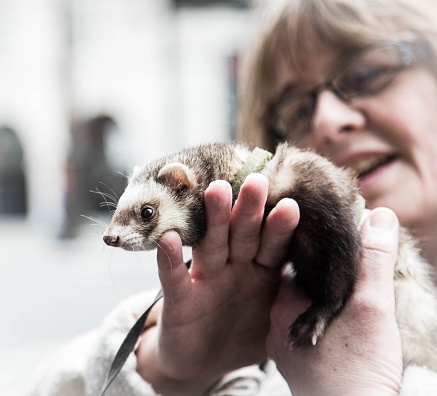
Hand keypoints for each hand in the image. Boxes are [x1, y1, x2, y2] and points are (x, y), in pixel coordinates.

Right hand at [136, 174, 298, 394]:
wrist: (202, 362)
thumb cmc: (243, 334)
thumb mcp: (275, 319)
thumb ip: (298, 298)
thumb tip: (344, 281)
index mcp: (260, 271)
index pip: (272, 244)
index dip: (280, 226)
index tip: (291, 204)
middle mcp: (233, 268)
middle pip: (242, 235)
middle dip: (249, 209)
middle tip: (257, 181)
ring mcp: (205, 280)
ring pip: (210, 245)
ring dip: (213, 220)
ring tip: (217, 191)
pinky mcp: (178, 299)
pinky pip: (174, 278)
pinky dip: (169, 260)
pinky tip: (170, 239)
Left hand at [267, 208, 403, 395]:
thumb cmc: (360, 366)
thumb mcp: (373, 306)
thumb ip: (374, 258)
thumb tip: (381, 214)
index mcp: (287, 299)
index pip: (294, 257)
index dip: (315, 245)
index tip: (332, 237)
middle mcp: (275, 319)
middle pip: (295, 280)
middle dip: (317, 271)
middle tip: (342, 267)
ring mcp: (281, 341)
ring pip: (298, 304)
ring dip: (317, 296)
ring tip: (342, 295)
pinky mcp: (291, 361)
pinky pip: (300, 325)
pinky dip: (315, 317)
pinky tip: (335, 323)